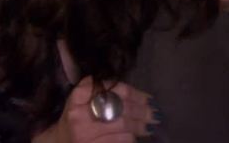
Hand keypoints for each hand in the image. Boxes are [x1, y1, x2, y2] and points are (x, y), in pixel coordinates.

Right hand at [34, 77, 157, 142]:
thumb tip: (130, 91)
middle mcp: (80, 117)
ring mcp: (85, 135)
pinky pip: (119, 141)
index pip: (111, 90)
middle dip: (141, 110)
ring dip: (139, 125)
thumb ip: (96, 90)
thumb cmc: (73, 120)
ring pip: (122, 126)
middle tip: (154, 112)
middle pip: (120, 109)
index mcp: (77, 99)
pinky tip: (135, 137)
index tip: (147, 98)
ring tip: (149, 125)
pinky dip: (130, 138)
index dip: (133, 94)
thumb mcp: (78, 101)